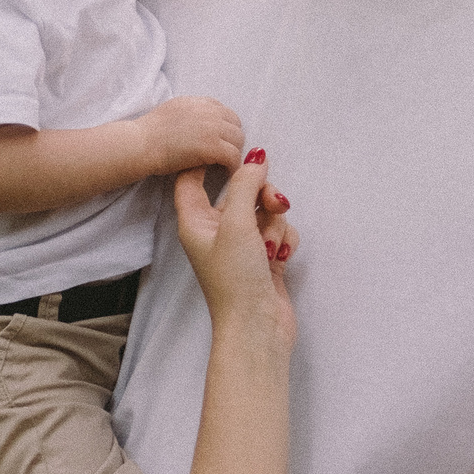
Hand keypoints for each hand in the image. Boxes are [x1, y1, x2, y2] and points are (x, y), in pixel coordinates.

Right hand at [138, 96, 244, 176]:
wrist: (139, 144)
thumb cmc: (148, 134)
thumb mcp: (172, 111)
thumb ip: (190, 114)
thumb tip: (200, 124)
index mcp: (197, 102)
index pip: (224, 111)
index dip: (225, 128)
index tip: (221, 141)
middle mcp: (208, 111)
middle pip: (236, 124)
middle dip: (232, 140)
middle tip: (224, 156)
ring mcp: (211, 127)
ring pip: (238, 140)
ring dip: (233, 152)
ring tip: (225, 165)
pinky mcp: (212, 146)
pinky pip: (233, 156)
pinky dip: (233, 167)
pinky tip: (226, 173)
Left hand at [172, 157, 298, 345]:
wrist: (257, 328)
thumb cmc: (235, 278)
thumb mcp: (237, 223)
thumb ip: (246, 185)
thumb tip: (256, 156)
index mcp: (195, 221)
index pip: (191, 179)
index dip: (207, 160)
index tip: (230, 146)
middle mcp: (215, 230)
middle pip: (239, 192)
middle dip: (262, 196)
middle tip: (274, 204)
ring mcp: (241, 244)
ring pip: (264, 211)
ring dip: (275, 224)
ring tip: (271, 247)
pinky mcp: (263, 257)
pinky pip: (278, 231)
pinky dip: (283, 240)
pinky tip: (281, 257)